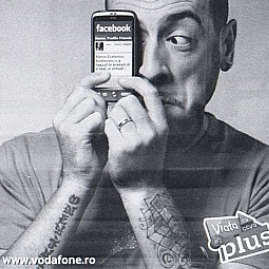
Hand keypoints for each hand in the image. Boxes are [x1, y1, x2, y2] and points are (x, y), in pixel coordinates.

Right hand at [53, 73, 108, 185]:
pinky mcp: (74, 133)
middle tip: (102, 122)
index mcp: (63, 115)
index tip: (107, 76)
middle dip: (100, 104)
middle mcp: (61, 117)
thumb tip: (104, 94)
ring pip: (92, 103)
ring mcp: (65, 125)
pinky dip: (102, 125)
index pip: (78, 87)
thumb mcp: (91, 128)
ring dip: (102, 115)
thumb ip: (94, 111)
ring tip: (99, 131)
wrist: (80, 178)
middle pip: (87, 93)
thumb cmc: (88, 155)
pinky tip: (98, 136)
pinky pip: (96, 117)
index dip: (93, 79)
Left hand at [104, 76, 167, 190]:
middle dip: (119, 107)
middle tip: (119, 120)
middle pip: (128, 101)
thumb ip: (148, 118)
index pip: (150, 93)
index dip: (136, 82)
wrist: (142, 187)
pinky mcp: (122, 147)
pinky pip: (107, 126)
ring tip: (117, 132)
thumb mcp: (156, 137)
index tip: (124, 81)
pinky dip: (106, 130)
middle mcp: (152, 130)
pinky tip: (111, 140)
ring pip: (116, 113)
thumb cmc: (146, 161)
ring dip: (111, 119)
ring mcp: (137, 139)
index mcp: (162, 124)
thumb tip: (133, 95)